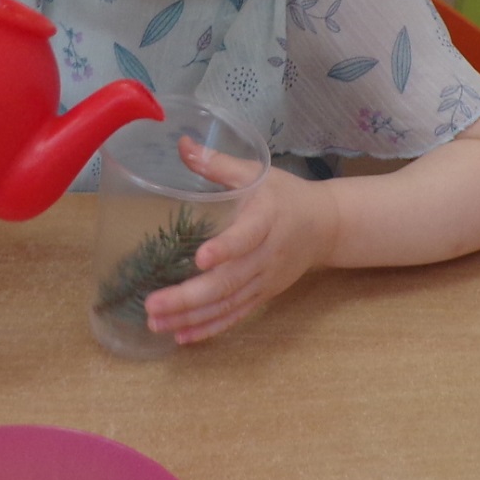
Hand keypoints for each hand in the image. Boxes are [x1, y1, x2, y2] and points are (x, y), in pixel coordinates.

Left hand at [141, 142, 340, 344]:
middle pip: (229, 282)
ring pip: (228, 304)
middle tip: (153, 305)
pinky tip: (181, 336)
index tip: (200, 258)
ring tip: (156, 322)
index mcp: (266, 219)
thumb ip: (219, 164)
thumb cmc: (286, 195)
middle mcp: (267, 255)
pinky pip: (235, 315)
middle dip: (189, 297)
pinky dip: (209, 328)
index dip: (225, 249)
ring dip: (191, 317)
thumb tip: (181, 144)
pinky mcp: (263, 295)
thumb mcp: (257, 172)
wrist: (327, 226)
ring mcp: (265, 280)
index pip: (246, 237)